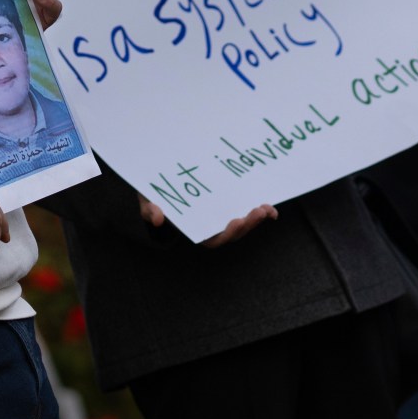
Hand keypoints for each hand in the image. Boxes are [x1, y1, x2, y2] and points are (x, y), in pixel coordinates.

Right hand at [140, 199, 277, 247]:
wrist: (160, 177)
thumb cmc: (153, 192)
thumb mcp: (146, 199)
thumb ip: (149, 210)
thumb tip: (157, 219)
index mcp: (194, 229)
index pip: (214, 240)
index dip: (228, 234)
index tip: (236, 221)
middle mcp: (211, 226)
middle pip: (234, 234)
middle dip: (248, 226)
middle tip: (257, 211)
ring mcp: (222, 216)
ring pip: (244, 224)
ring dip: (256, 219)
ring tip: (265, 208)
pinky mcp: (230, 204)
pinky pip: (248, 212)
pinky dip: (261, 212)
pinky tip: (271, 207)